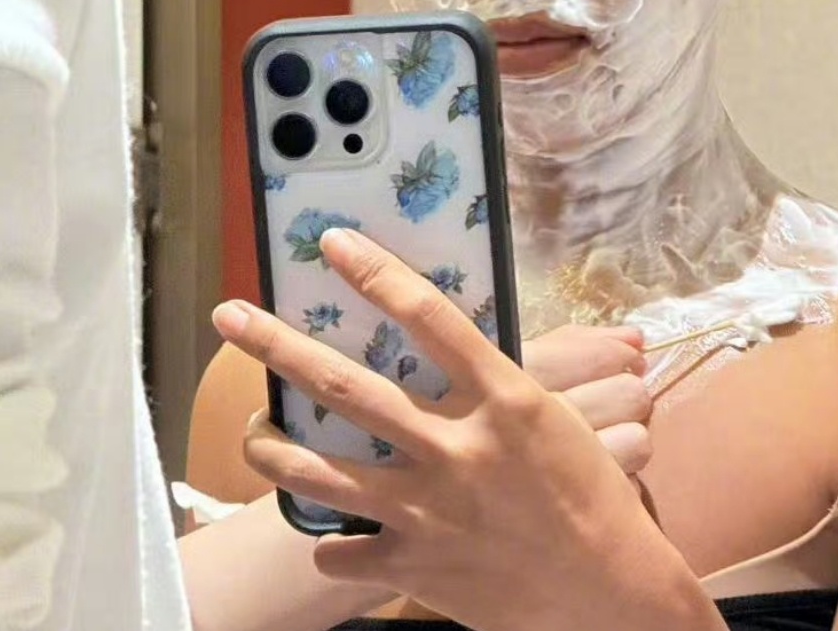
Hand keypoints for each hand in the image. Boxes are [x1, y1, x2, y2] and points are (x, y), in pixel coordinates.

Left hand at [212, 230, 698, 630]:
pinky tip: (329, 533)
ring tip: (250, 430)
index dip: (376, 273)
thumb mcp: (551, 420)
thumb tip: (443, 347)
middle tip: (229, 315)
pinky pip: (342, 554)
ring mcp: (427, 511)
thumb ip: (491, 386)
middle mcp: (454, 448)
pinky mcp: (414, 566)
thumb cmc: (590, 495)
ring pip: (320, 474)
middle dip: (280, 347)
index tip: (333, 242)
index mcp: (502, 398)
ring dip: (273, 448)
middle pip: (347, 388)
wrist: (608, 594)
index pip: (429, 317)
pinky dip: (330, 542)